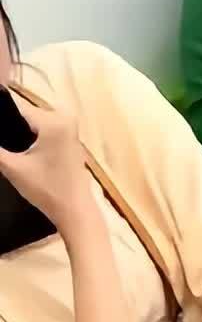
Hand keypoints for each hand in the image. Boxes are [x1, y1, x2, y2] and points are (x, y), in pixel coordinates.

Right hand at [0, 95, 92, 231]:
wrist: (75, 212)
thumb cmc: (46, 190)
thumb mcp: (12, 167)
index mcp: (54, 122)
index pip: (15, 109)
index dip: (0, 117)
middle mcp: (65, 121)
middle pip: (24, 117)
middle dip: (7, 126)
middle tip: (2, 149)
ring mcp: (70, 132)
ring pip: (33, 125)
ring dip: (17, 133)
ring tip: (5, 149)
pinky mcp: (70, 144)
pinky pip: (44, 133)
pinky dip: (29, 139)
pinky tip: (17, 150)